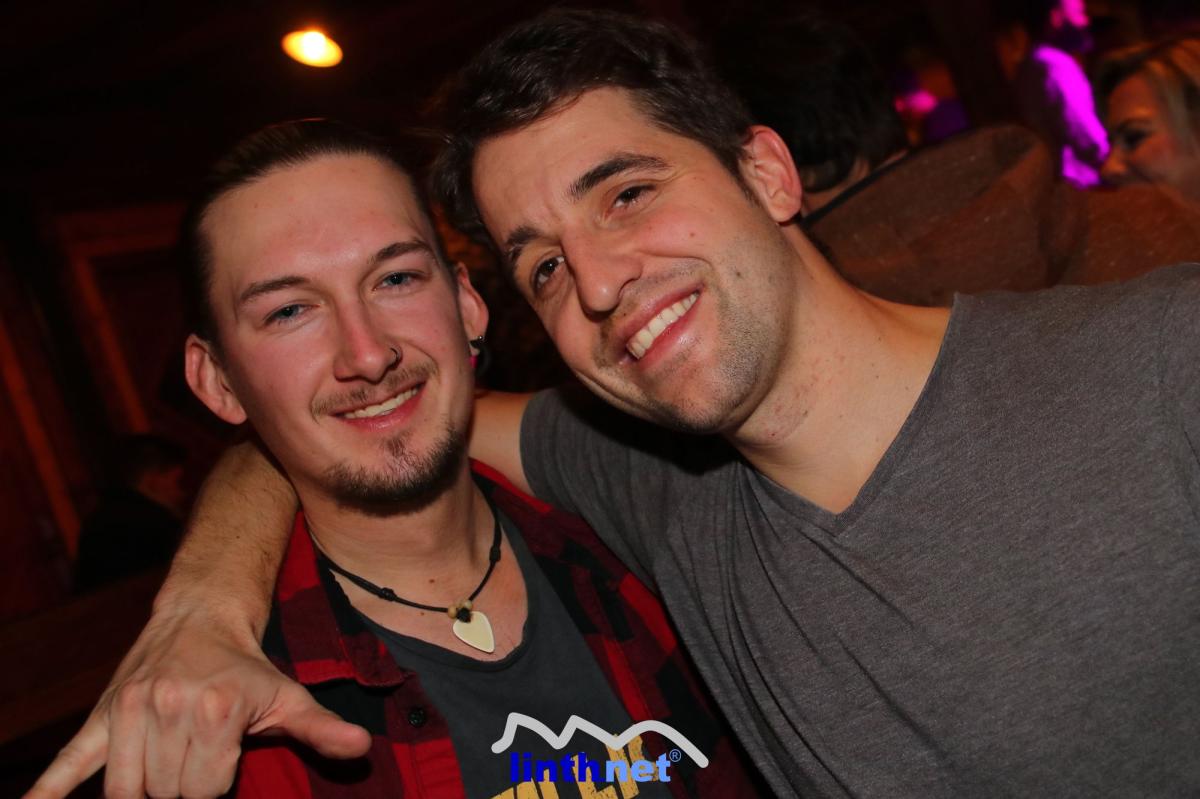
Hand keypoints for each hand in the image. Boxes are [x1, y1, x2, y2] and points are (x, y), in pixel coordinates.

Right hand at [24, 604, 370, 798]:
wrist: (200, 615)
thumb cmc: (247, 667)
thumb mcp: (287, 696)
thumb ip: (320, 728)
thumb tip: (360, 747)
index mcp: (215, 710)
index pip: (205, 792)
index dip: (215, 786)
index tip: (224, 762)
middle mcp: (167, 707)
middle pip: (166, 794)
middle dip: (181, 788)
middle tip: (194, 759)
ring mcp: (128, 712)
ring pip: (125, 791)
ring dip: (143, 790)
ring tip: (162, 769)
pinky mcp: (100, 714)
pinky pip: (68, 762)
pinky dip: (50, 792)